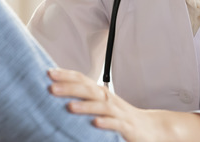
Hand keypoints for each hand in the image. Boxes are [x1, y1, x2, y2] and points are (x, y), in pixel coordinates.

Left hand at [47, 68, 199, 141]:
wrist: (151, 128)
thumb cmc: (120, 116)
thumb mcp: (101, 105)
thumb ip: (84, 99)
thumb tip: (59, 94)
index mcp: (100, 93)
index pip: (81, 79)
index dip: (66, 74)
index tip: (48, 72)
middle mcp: (108, 99)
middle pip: (88, 89)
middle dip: (69, 87)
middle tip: (50, 87)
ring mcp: (118, 112)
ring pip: (100, 106)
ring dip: (85, 106)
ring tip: (69, 107)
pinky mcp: (127, 127)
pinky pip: (115, 124)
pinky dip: (105, 123)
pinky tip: (94, 124)